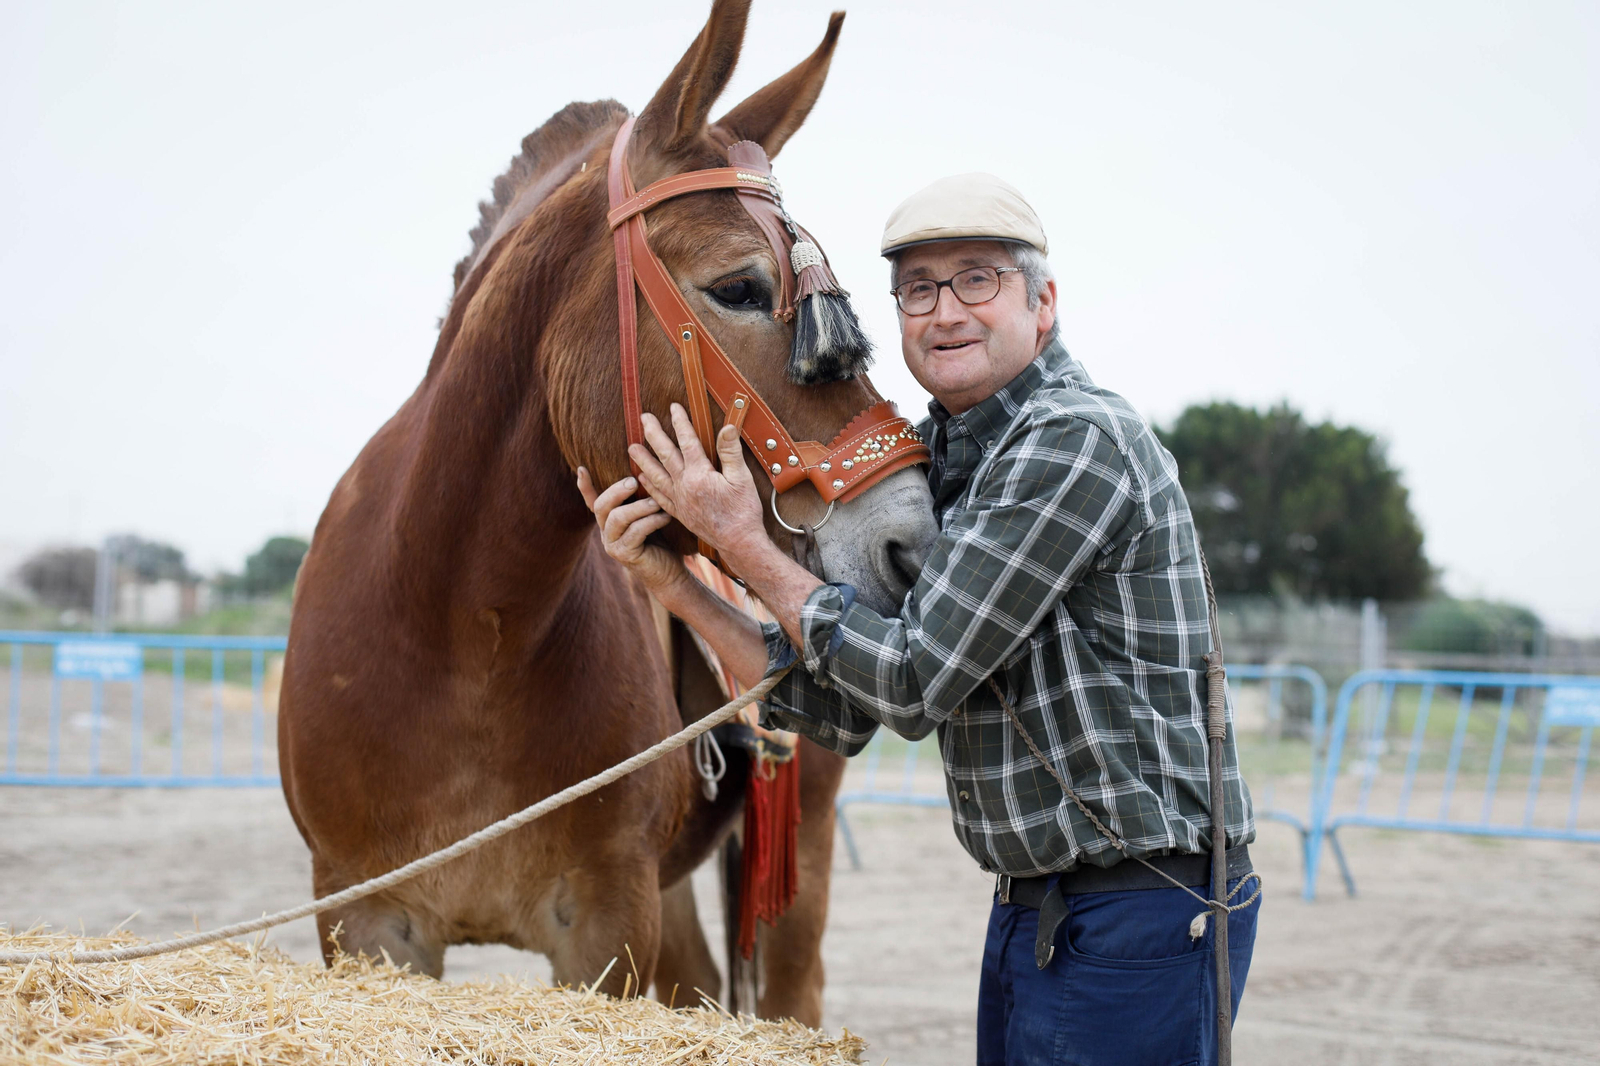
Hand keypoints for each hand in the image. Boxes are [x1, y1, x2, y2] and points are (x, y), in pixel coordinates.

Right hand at [576, 468, 686, 591]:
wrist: (670, 573)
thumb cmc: (663, 541)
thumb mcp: (651, 515)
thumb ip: (642, 499)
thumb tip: (646, 472)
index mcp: (609, 521)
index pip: (591, 502)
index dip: (585, 486)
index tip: (581, 468)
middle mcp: (606, 532)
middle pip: (601, 506)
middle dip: (616, 491)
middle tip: (634, 481)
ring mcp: (613, 545)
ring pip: (617, 518)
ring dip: (639, 507)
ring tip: (657, 503)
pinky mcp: (625, 555)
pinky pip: (634, 532)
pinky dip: (651, 521)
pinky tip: (666, 517)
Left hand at [631, 404, 767, 567]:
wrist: (738, 543)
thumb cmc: (743, 511)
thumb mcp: (742, 478)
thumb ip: (731, 452)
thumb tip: (727, 427)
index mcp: (699, 474)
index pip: (687, 441)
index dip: (680, 422)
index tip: (673, 406)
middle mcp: (684, 486)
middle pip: (665, 454)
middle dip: (654, 434)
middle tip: (643, 418)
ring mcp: (679, 500)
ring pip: (656, 475)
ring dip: (643, 459)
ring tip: (631, 447)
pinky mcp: (680, 513)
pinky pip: (659, 496)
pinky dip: (649, 486)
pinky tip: (642, 479)